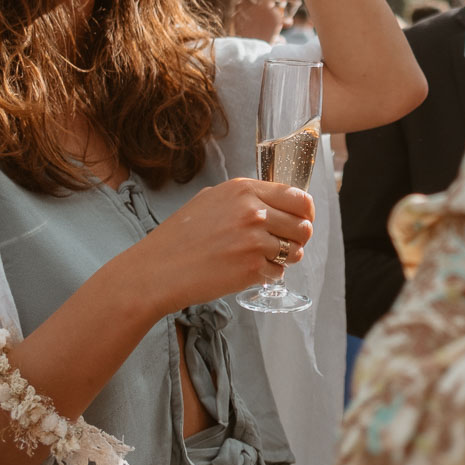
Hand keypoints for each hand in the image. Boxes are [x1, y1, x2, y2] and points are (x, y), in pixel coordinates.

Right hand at [126, 177, 315, 315]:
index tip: (303, 219)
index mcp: (244, 190)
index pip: (298, 197)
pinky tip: (249, 271)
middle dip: (298, 237)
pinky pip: (277, 273)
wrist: (158, 270)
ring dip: (286, 257)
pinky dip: (268, 274)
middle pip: (302, 225)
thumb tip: (274, 201)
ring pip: (294, 251)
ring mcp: (254, 242)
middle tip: (286, 243)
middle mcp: (253, 212)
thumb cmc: (179, 236)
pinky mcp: (251, 270)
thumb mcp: (210, 199)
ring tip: (267, 258)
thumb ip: (244, 197)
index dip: (306, 211)